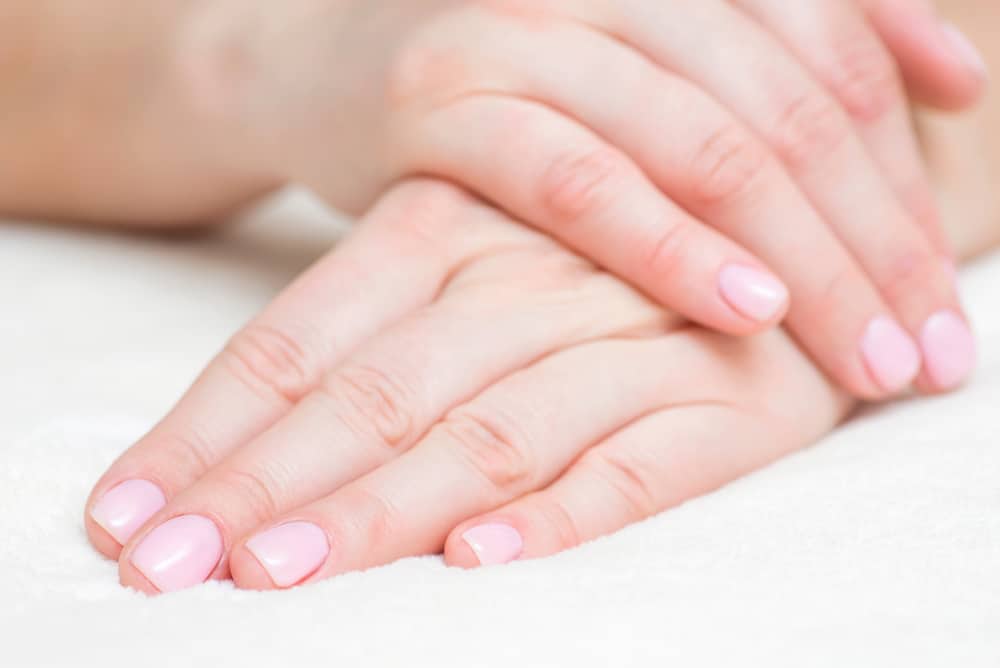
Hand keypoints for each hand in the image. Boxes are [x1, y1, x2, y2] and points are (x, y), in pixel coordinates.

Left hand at [85, 180, 849, 592]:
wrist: (787, 239)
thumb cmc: (604, 267)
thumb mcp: (483, 257)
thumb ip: (384, 334)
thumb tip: (254, 449)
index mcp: (459, 220)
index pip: (304, 335)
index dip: (211, 429)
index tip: (129, 512)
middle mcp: (539, 272)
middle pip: (379, 389)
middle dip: (266, 484)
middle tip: (170, 565)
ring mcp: (640, 335)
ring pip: (493, 430)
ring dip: (385, 507)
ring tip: (283, 573)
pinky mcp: (734, 403)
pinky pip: (639, 466)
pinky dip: (558, 517)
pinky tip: (476, 563)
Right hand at [172, 0, 981, 396]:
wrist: (309, 63)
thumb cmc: (499, 83)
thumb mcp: (643, 59)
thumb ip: (784, 64)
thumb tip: (954, 79)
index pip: (832, 55)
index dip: (906, 174)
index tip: (946, 286)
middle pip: (785, 108)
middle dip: (873, 241)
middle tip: (931, 350)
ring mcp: (521, 30)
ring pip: (701, 144)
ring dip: (804, 260)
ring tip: (871, 358)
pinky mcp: (444, 102)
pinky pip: (581, 180)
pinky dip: (670, 246)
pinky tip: (746, 311)